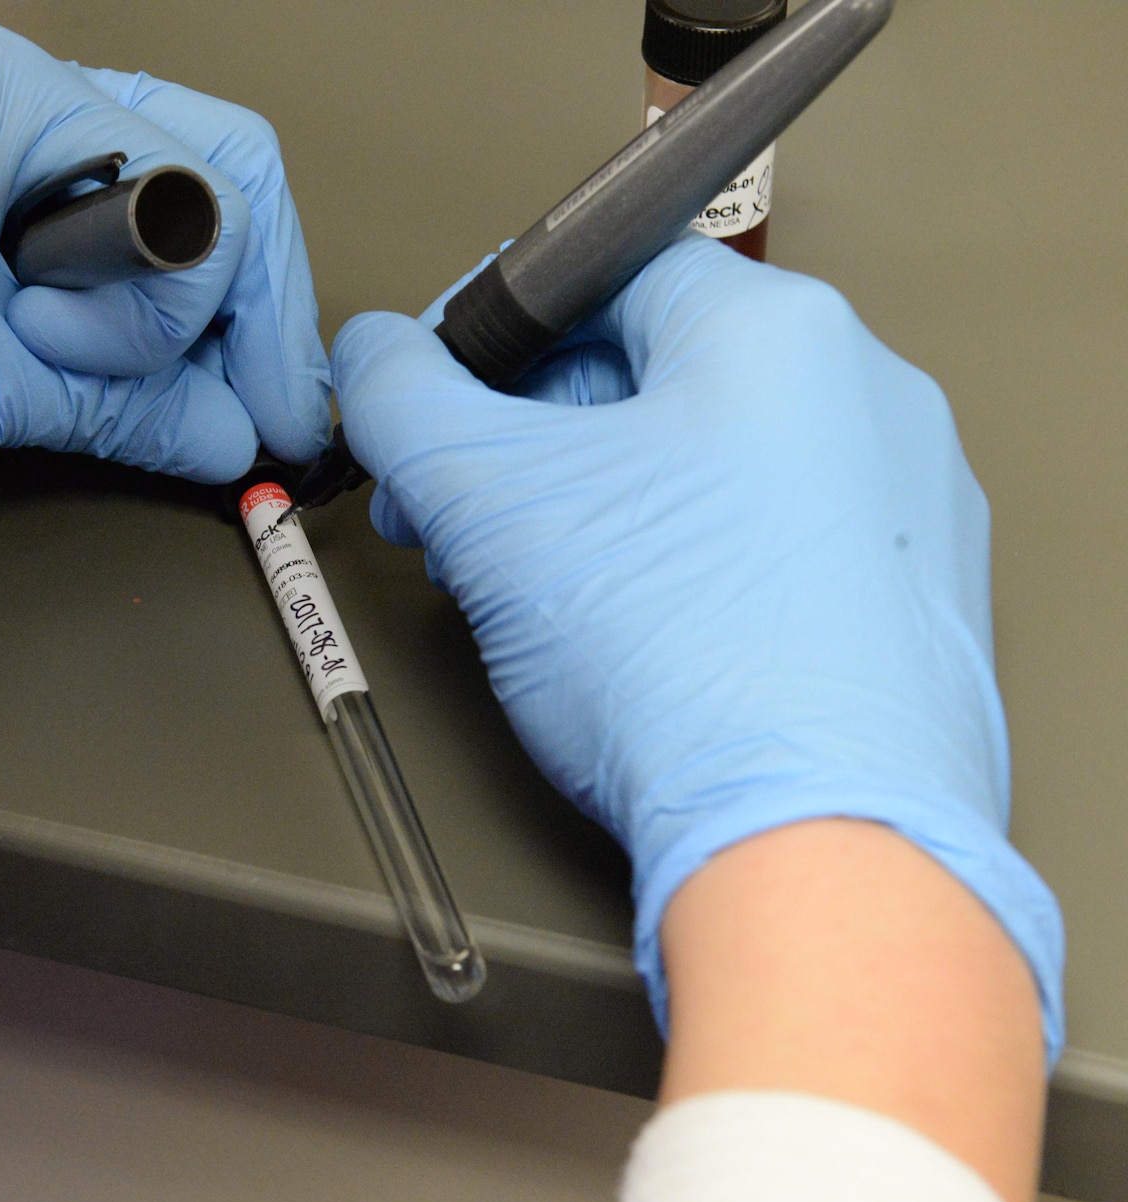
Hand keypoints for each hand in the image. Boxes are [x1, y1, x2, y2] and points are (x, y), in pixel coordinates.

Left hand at [0, 21, 329, 540]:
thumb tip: (228, 439)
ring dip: (175, 342)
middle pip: (197, 195)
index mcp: (8, 97)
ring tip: (178, 427)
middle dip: (234, 317)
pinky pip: (80, 286)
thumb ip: (117, 408)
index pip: (207, 178)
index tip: (260, 411)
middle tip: (254, 424)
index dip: (244, 306)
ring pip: (146, 247)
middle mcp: (4, 116)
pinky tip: (128, 412)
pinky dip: (115, 354)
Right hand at [329, 237, 1061, 1049]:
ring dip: (598, 511)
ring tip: (534, 591)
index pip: (602, 274)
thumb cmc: (692, 673)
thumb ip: (402, 400)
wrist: (815, 851)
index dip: (490, 335)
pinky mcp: (905, 611)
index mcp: (783, 334)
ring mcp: (901, 512)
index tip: (436, 397)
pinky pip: (768, 553)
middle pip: (653, 375)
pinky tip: (631, 643)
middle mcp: (867, 401)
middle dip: (531, 440)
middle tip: (460, 512)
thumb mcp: (486, 502)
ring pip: (709, 469)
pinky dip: (684, 575)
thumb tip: (372, 356)